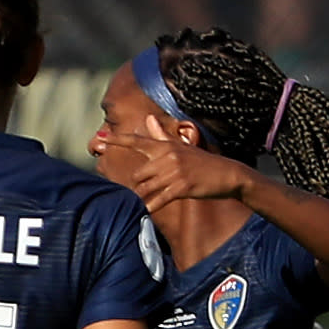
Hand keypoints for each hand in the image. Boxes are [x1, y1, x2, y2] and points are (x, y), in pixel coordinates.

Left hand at [99, 115, 251, 212]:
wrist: (228, 174)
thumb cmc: (201, 162)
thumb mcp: (181, 146)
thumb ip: (161, 135)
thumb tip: (148, 118)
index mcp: (166, 146)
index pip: (137, 141)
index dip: (117, 141)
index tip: (100, 140)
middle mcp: (167, 156)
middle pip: (138, 175)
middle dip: (140, 186)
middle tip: (150, 191)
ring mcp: (174, 172)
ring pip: (145, 188)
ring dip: (145, 198)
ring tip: (152, 200)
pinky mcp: (181, 186)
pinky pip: (158, 199)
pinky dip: (151, 206)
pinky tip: (148, 211)